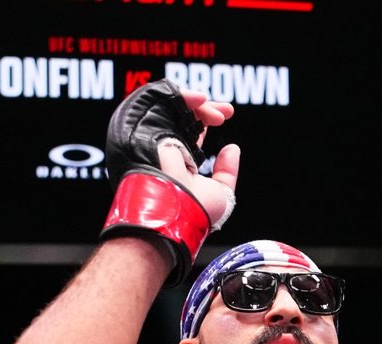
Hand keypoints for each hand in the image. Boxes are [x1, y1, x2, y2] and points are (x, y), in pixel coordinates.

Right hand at [100, 81, 240, 283]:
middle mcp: (167, 148)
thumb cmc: (197, 208)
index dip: (208, 120)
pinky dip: (181, 97)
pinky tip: (201, 99)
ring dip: (198, 104)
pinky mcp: (147, 126)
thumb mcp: (221, 191)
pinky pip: (161, 102)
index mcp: (182, 162)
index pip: (194, 133)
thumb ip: (227, 171)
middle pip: (185, 118)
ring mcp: (157, 136)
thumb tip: (233, 149)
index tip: (227, 115)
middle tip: (226, 110)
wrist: (174, 206)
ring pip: (175, 109)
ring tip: (217, 110)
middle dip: (207, 109)